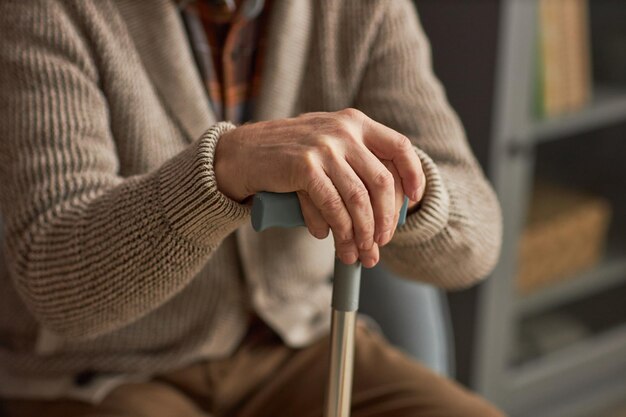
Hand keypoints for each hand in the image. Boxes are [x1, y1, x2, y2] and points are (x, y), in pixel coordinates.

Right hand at [215, 109, 425, 266]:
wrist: (242, 153)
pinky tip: (331, 239)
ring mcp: (323, 147)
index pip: (399, 147)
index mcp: (355, 123)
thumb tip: (386, 210)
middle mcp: (343, 131)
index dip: (413, 176)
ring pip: (358, 200)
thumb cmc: (288, 157)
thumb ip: (354, 164)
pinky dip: (337, 229)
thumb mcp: (326, 147)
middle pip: (382, 182)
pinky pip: (332, 207)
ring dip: (361, 234)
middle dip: (385, 221)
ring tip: (356, 255)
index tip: (415, 200)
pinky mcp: (304, 166)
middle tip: (378, 245)